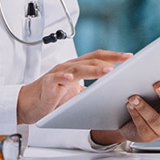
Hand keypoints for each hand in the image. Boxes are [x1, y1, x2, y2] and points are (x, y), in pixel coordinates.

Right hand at [17, 49, 132, 124]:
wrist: (29, 104)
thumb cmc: (53, 97)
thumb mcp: (76, 92)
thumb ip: (91, 89)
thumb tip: (111, 93)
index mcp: (76, 67)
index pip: (97, 57)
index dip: (113, 55)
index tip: (130, 57)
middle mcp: (68, 66)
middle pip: (91, 59)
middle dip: (110, 60)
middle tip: (126, 61)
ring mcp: (57, 73)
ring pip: (78, 68)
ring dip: (93, 69)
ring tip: (107, 71)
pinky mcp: (47, 84)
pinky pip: (55, 78)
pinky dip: (63, 77)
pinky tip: (70, 79)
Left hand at [91, 77, 159, 145]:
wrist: (123, 119)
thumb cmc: (139, 98)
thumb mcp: (145, 87)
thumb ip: (148, 77)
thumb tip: (141, 62)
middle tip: (157, 85)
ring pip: (156, 119)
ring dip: (144, 107)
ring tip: (133, 98)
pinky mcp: (149, 136)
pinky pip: (143, 126)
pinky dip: (135, 115)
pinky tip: (129, 106)